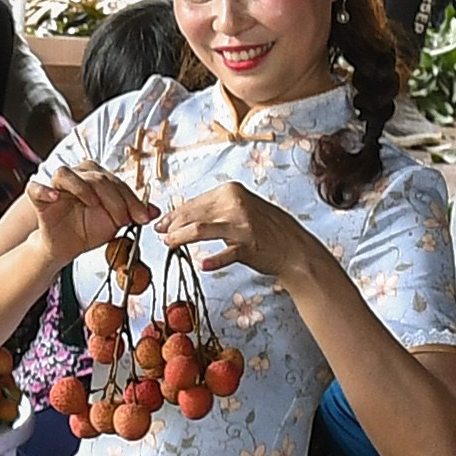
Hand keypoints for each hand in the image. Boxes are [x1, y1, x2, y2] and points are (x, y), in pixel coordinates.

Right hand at [24, 161, 154, 269]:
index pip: (116, 182)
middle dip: (114, 199)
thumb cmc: (89, 230)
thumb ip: (134, 213)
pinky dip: (44, 190)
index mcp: (96, 177)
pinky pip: (36, 188)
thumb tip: (155, 210)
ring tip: (92, 205)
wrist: (67, 247)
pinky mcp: (39, 197)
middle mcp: (77, 175)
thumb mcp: (115, 222)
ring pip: (66, 174)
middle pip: (96, 177)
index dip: (131, 200)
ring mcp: (56, 185)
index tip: (142, 218)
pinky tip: (55, 197)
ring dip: (83, 188)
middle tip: (122, 219)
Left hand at [154, 179, 318, 285]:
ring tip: (169, 244)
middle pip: (192, 215)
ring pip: (199, 230)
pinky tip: (203, 264)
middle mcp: (235, 203)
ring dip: (179, 238)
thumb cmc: (265, 229)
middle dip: (172, 227)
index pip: (194, 202)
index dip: (174, 215)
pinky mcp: (248, 246)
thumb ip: (214, 211)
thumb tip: (182, 218)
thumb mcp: (240, 210)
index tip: (161, 224)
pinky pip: (226, 254)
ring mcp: (242, 225)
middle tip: (161, 236)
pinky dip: (213, 260)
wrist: (293, 247)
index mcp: (231, 191)